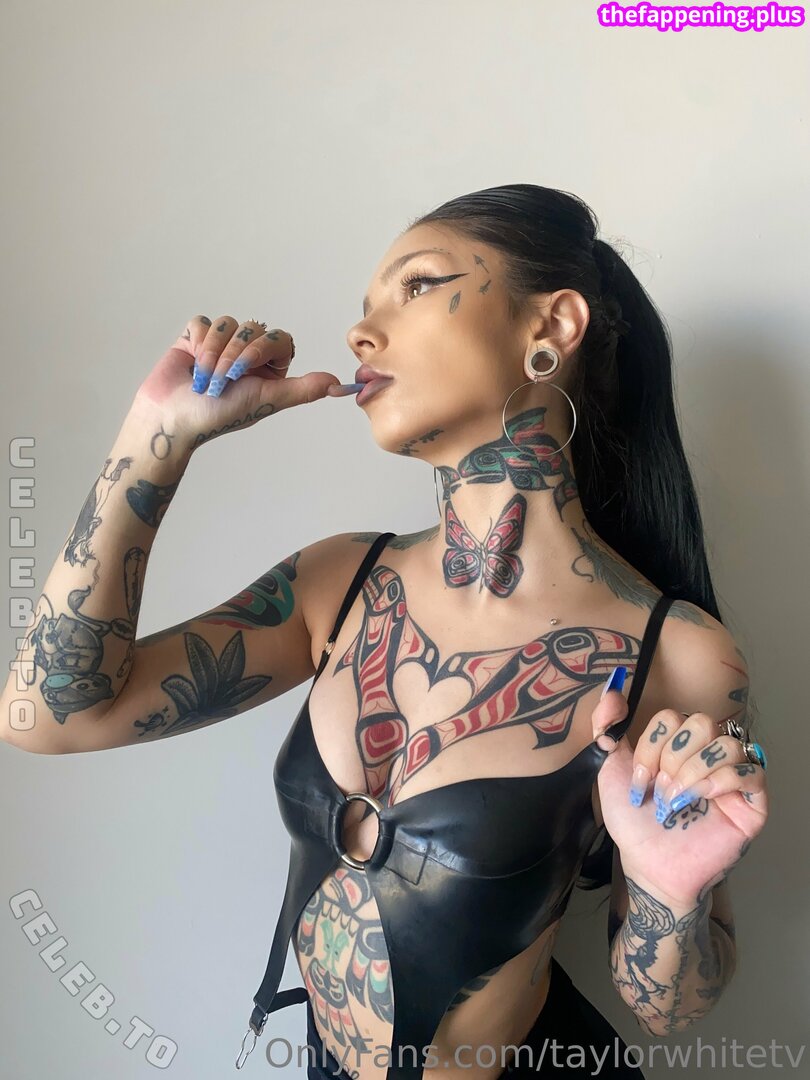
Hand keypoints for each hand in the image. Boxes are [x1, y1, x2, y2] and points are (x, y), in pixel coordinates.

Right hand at [133, 315, 341, 450]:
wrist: (174, 418)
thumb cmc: (219, 415)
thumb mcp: (266, 401)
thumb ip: (302, 390)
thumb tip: (340, 386)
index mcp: (268, 367)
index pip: (279, 338)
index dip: (261, 349)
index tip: (245, 372)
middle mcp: (247, 353)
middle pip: (253, 329)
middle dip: (234, 355)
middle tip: (223, 382)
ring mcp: (221, 344)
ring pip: (227, 324)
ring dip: (214, 352)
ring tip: (205, 379)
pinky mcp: (195, 337)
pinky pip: (203, 322)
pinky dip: (197, 344)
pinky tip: (192, 364)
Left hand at [591, 674, 769, 905]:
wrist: (648, 865)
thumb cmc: (632, 820)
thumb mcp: (610, 769)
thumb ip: (606, 727)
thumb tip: (611, 689)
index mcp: (678, 744)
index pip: (671, 717)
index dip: (651, 746)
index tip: (640, 780)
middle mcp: (707, 754)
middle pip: (702, 723)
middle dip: (672, 757)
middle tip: (661, 790)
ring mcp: (732, 777)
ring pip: (726, 745)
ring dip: (693, 773)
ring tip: (677, 801)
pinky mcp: (752, 803)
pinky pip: (752, 772)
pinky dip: (722, 781)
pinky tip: (702, 798)